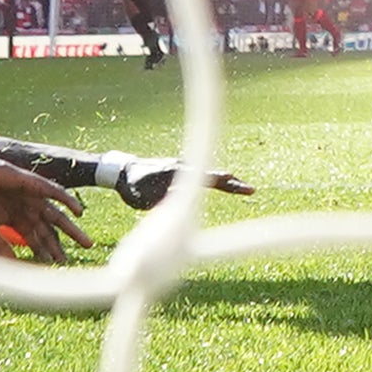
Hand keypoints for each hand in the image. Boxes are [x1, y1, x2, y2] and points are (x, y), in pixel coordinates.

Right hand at [0, 157, 91, 262]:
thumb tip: (11, 268)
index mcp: (17, 220)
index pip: (36, 240)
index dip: (45, 254)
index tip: (54, 269)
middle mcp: (28, 210)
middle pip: (50, 231)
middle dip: (60, 247)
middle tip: (72, 262)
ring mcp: (33, 198)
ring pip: (57, 216)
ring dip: (72, 230)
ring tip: (86, 244)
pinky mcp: (34, 185)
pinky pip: (55, 193)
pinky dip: (68, 201)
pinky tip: (79, 212)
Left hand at [114, 156, 257, 210]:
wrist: (120, 170)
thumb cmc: (132, 186)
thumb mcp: (145, 199)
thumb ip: (163, 202)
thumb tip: (181, 205)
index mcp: (176, 172)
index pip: (206, 179)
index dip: (226, 184)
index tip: (244, 188)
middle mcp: (181, 166)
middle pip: (211, 175)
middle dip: (231, 183)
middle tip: (250, 189)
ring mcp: (180, 166)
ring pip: (206, 173)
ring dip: (224, 181)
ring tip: (243, 187)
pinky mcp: (177, 170)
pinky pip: (198, 175)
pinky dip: (213, 179)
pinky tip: (224, 182)